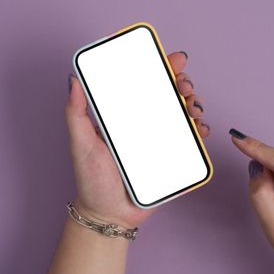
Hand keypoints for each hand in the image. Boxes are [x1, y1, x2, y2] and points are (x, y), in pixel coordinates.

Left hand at [64, 51, 209, 228]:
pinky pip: (191, 141)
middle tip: (182, 83)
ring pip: (182, 113)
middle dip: (181, 81)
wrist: (109, 215)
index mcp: (124, 115)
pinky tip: (199, 129)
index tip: (169, 58)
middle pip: (167, 94)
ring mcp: (159, 140)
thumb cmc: (92, 179)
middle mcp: (143, 123)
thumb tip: (73, 79)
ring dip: (193, 102)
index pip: (142, 83)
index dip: (158, 67)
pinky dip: (199, 131)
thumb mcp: (81, 142)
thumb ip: (75, 112)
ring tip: (191, 106)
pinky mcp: (172, 158)